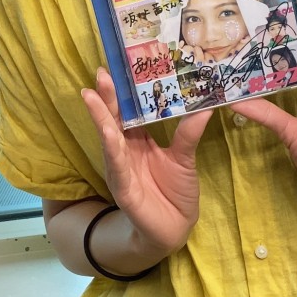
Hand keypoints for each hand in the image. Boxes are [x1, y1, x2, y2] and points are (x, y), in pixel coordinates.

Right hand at [81, 67, 210, 256]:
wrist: (175, 228)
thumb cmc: (176, 192)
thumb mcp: (184, 157)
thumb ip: (188, 133)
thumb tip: (205, 105)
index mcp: (138, 141)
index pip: (127, 111)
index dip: (122, 92)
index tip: (116, 67)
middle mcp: (125, 151)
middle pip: (114, 120)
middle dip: (106, 98)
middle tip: (101, 73)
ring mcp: (121, 168)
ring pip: (109, 138)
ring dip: (100, 118)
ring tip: (91, 96)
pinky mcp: (123, 187)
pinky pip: (117, 164)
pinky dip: (111, 148)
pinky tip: (107, 133)